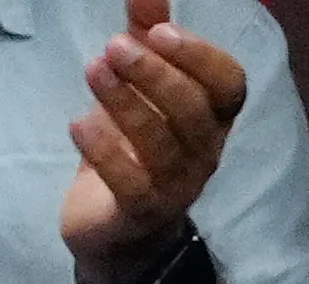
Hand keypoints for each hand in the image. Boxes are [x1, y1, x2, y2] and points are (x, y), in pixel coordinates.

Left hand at [61, 0, 248, 283]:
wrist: (115, 228)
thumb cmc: (133, 146)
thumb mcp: (142, 84)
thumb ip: (147, 34)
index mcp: (211, 118)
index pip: (230, 87)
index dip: (200, 58)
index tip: (159, 30)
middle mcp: (202, 153)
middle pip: (195, 113)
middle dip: (156, 76)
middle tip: (114, 46)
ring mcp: (174, 187)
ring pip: (163, 146)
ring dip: (127, 104)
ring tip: (93, 70)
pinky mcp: (140, 213)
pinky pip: (131, 185)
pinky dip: (104, 151)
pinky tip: (78, 124)